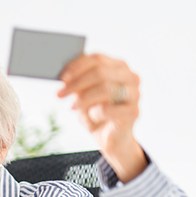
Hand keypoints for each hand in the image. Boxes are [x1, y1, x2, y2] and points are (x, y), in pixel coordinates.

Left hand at [58, 54, 147, 182]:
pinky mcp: (133, 111)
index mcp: (118, 67)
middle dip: (76, 83)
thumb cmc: (96, 112)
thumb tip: (65, 77)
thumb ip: (78, 82)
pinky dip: (94, 112)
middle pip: (100, 71)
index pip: (97, 58)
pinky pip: (108, 108)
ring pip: (106, 88)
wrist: (109, 137)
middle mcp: (130, 77)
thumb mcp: (83, 94)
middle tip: (61, 93)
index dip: (77, 67)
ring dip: (84, 98)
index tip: (61, 78)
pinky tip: (92, 115)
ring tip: (73, 106)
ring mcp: (134, 93)